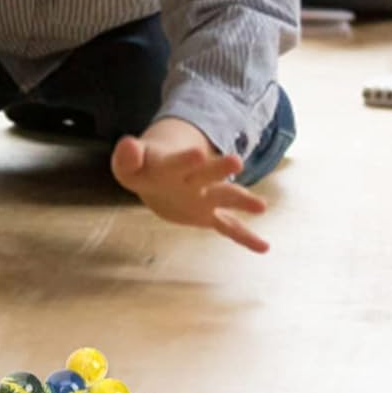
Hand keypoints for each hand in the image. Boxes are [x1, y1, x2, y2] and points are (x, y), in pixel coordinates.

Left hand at [111, 116, 269, 253]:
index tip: (198, 153)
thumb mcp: (128, 166)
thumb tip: (127, 145)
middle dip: (219, 168)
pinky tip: (264, 247)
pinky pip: (229, 227)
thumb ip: (127, 158)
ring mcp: (204, 196)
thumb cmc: (144, 169)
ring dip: (241, 200)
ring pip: (224, 196)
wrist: (160, 175)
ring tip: (261, 207)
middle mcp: (194, 179)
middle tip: (237, 161)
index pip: (177, 161)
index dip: (185, 159)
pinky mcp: (208, 215)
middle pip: (208, 174)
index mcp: (172, 166)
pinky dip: (245, 237)